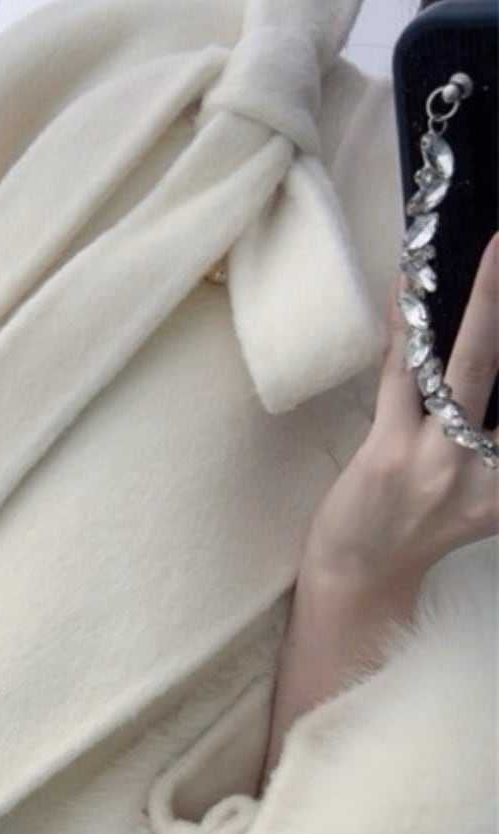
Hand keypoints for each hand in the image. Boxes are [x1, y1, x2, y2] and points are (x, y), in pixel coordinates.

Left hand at [301, 231, 498, 590]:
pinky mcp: (390, 452)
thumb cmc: (420, 522)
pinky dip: (409, 325)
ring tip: (497, 249)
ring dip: (485, 301)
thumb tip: (489, 354)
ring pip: (470, 365)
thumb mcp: (480, 489)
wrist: (359, 573)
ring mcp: (440, 461)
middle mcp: (491, 472)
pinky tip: (411, 283)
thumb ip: (497, 438)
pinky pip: (404, 374)